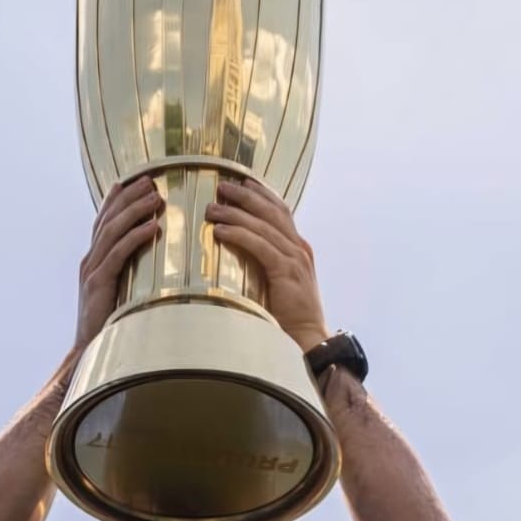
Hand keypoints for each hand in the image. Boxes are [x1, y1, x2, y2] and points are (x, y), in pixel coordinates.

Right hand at [76, 176, 163, 352]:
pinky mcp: (99, 284)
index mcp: (93, 260)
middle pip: (108, 219)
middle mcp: (89, 261)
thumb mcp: (119, 294)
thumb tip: (152, 264)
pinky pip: (119, 254)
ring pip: (113, 231)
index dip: (117, 199)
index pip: (103, 221)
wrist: (90, 353)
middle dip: (129, 197)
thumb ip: (128, 275)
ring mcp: (92, 271)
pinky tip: (153, 227)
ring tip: (156, 197)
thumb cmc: (110, 326)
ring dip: (136, 211)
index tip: (133, 181)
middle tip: (150, 180)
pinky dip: (136, 237)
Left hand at [206, 179, 329, 351]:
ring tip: (212, 208)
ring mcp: (295, 258)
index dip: (261, 194)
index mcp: (298, 248)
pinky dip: (238, 235)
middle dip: (245, 195)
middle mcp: (299, 248)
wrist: (309, 339)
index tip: (242, 182)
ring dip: (235, 213)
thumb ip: (266, 267)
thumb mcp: (279, 285)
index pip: (281, 211)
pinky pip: (259, 245)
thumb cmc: (289, 318)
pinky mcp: (286, 271)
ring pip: (262, 225)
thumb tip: (239, 258)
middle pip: (271, 211)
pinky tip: (220, 231)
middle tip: (222, 186)